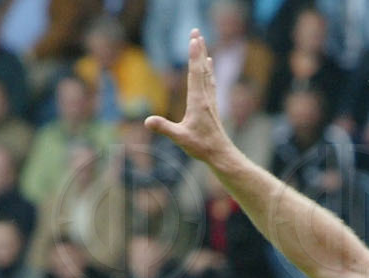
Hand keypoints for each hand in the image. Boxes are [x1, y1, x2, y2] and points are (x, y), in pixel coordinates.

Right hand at [145, 29, 232, 165]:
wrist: (221, 155)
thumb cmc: (202, 147)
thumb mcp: (180, 138)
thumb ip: (164, 128)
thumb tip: (147, 121)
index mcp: (197, 101)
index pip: (194, 73)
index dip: (193, 55)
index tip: (194, 38)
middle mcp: (205, 98)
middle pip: (201, 68)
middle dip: (198, 49)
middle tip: (196, 31)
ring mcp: (210, 101)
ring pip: (207, 74)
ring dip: (203, 57)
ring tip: (203, 43)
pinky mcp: (212, 106)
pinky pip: (210, 82)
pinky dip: (209, 70)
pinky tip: (210, 66)